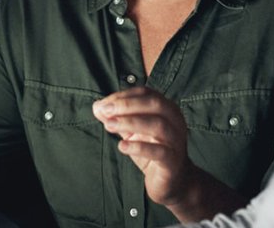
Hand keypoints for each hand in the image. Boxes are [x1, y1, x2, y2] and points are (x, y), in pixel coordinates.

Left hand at [94, 86, 196, 205]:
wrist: (173, 180)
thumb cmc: (152, 150)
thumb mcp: (132, 132)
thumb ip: (117, 118)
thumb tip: (97, 107)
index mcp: (167, 109)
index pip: (146, 94)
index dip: (123, 96)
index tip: (103, 104)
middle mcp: (175, 121)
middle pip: (155, 104)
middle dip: (127, 105)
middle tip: (105, 110)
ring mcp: (176, 140)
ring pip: (158, 125)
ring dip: (130, 122)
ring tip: (109, 125)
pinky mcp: (173, 161)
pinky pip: (159, 151)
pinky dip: (139, 147)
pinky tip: (122, 146)